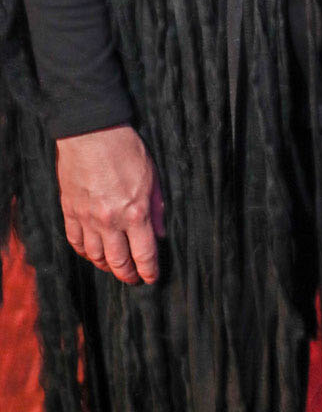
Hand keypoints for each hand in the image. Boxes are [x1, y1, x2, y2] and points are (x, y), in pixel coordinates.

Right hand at [55, 124, 164, 284]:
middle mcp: (111, 221)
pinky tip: (92, 253)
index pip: (144, 254)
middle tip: (134, 278)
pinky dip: (84, 252)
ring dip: (107, 266)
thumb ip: (157, 208)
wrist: (92, 132)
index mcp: (135, 213)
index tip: (152, 278)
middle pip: (119, 262)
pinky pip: (76, 242)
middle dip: (128, 275)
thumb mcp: (152, 176)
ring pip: (96, 256)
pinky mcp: (70, 211)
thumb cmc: (126, 149)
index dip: (149, 271)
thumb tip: (162, 233)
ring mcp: (87, 219)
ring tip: (115, 267)